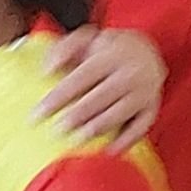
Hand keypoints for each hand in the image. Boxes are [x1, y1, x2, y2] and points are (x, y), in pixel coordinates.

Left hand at [39, 25, 164, 151]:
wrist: (147, 50)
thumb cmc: (108, 50)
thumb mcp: (88, 40)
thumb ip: (65, 49)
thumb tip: (47, 70)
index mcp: (112, 54)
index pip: (82, 76)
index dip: (59, 96)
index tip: (38, 113)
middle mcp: (131, 72)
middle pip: (101, 96)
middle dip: (78, 114)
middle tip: (56, 129)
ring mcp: (145, 90)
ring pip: (120, 112)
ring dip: (98, 127)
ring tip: (78, 139)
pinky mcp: (152, 107)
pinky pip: (141, 126)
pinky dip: (127, 140)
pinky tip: (110, 150)